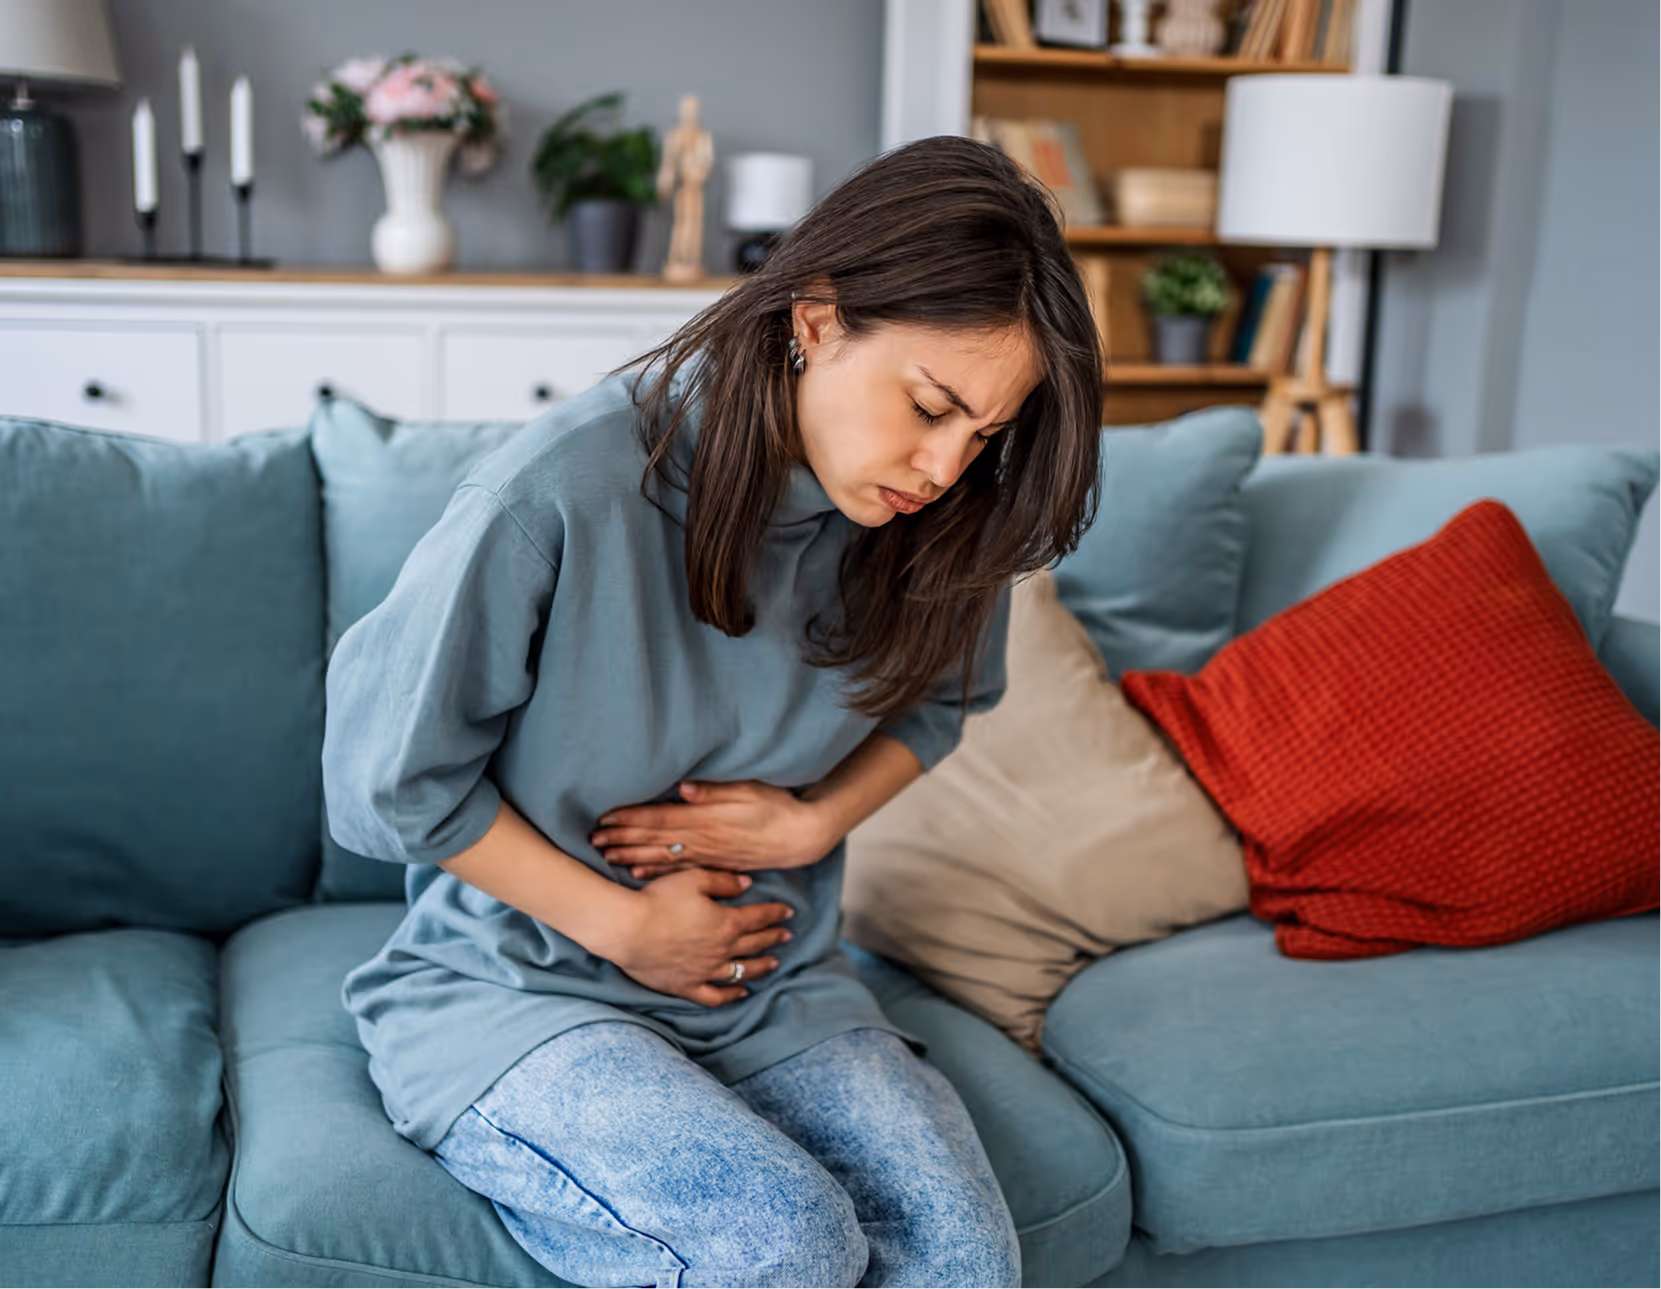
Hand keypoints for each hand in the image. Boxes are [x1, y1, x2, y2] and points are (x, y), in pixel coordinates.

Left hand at [590, 780, 836, 880]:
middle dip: (622, 839)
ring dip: (632, 857)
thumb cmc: (777, 807)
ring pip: (662, 857)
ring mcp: (708, 854)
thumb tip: (682, 787)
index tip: (604, 818)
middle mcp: (702, 839)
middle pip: (654, 840)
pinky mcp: (715, 864)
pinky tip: (639, 874)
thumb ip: (714, 789)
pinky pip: (679, 871)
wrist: (801, 837)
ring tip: (606, 857)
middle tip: (592, 841)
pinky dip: (657, 872)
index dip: (630, 819)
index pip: (659, 818)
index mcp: (706, 818)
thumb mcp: (750, 789)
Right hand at [605, 868, 795, 1006]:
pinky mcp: (686, 986)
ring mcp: (705, 971)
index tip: (788, 912)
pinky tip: (741, 992)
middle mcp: (721, 949)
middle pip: (755, 944)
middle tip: (787, 936)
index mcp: (726, 922)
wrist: (628, 930)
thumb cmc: (659, 899)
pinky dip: (731, 995)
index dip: (775, 914)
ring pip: (741, 971)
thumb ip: (723, 882)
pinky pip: (715, 996)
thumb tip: (747, 884)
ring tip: (773, 963)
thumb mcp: (693, 880)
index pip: (759, 917)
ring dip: (760, 967)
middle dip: (773, 938)